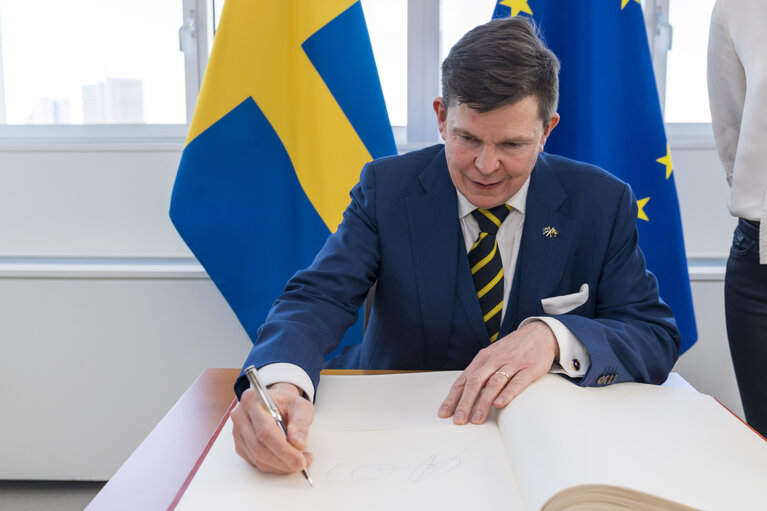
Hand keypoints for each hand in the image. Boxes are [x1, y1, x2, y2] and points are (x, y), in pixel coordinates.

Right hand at [231, 382, 314, 472]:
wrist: (278, 403)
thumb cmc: (287, 403)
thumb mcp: (301, 406)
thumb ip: (301, 422)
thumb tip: (298, 444)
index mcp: (253, 400)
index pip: (265, 431)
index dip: (283, 449)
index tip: (300, 459)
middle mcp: (241, 416)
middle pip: (259, 447)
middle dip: (283, 460)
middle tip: (302, 463)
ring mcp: (238, 432)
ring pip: (257, 457)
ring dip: (280, 465)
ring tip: (298, 461)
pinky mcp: (240, 445)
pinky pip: (255, 462)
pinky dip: (274, 466)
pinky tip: (287, 461)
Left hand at [438, 320, 558, 424]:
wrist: (540, 333)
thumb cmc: (513, 348)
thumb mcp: (493, 356)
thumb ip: (481, 373)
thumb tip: (463, 394)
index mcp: (483, 358)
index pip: (463, 380)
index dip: (453, 397)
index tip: (445, 413)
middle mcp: (495, 360)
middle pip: (475, 382)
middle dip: (465, 402)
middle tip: (459, 420)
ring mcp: (512, 364)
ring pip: (494, 383)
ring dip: (484, 402)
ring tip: (477, 419)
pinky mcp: (529, 369)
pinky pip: (517, 382)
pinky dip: (508, 393)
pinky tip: (500, 404)